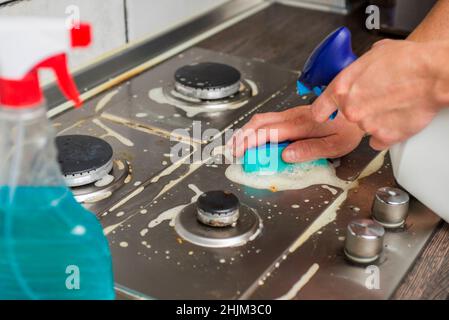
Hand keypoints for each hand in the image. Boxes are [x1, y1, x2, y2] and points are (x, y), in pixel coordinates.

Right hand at [229, 105, 363, 162]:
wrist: (356, 108)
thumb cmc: (348, 128)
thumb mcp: (335, 145)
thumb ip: (310, 150)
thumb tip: (286, 155)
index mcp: (300, 125)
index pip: (267, 132)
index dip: (249, 142)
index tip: (239, 153)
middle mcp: (292, 116)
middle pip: (259, 122)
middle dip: (242, 136)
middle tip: (233, 151)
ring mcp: (291, 114)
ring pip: (262, 119)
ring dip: (247, 131)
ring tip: (239, 145)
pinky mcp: (293, 115)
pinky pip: (269, 120)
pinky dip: (256, 129)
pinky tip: (255, 138)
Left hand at [311, 39, 448, 149]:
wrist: (434, 74)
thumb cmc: (408, 62)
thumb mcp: (372, 55)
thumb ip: (356, 71)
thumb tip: (356, 74)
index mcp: (342, 88)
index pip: (318, 110)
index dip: (325, 111)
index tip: (327, 114)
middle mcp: (350, 109)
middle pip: (347, 117)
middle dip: (359, 110)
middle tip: (377, 99)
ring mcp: (367, 126)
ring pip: (365, 127)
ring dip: (376, 120)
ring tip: (393, 103)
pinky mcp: (385, 137)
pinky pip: (379, 140)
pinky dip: (387, 133)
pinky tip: (396, 118)